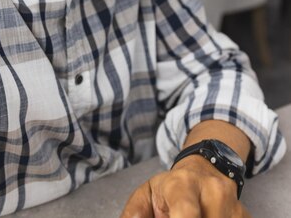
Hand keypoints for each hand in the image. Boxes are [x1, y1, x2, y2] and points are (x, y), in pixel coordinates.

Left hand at [120, 156, 251, 217]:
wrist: (207, 167)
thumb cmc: (172, 187)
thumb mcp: (148, 193)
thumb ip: (135, 213)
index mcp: (183, 185)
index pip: (186, 212)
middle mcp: (213, 192)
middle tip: (176, 214)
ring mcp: (233, 206)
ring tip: (190, 214)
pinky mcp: (245, 216)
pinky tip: (205, 215)